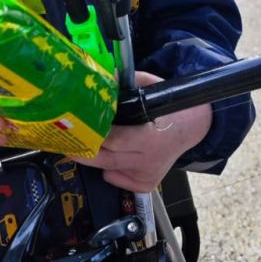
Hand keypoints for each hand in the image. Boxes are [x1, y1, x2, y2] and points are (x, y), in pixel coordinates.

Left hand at [74, 70, 211, 194]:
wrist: (193, 128)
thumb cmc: (170, 107)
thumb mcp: (151, 88)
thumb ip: (126, 83)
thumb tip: (102, 77)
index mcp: (149, 137)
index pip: (113, 141)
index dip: (94, 133)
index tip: (78, 125)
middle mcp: (147, 160)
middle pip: (105, 159)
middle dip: (84, 150)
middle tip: (67, 140)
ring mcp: (146, 175)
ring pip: (107, 170)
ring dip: (96, 158)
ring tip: (86, 144)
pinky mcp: (145, 184)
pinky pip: (116, 179)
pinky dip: (109, 169)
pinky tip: (114, 155)